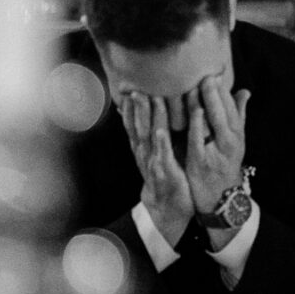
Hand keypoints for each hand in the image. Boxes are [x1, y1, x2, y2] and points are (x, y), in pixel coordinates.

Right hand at [127, 93, 195, 235]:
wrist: (167, 208)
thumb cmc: (163, 176)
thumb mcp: (152, 153)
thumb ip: (145, 132)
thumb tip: (135, 112)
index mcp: (142, 147)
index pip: (133, 122)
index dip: (130, 104)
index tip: (127, 84)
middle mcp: (144, 153)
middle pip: (139, 125)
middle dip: (138, 105)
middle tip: (136, 84)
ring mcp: (153, 162)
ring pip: (150, 137)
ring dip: (151, 118)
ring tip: (152, 99)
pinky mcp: (166, 173)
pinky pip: (164, 157)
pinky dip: (162, 145)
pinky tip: (161, 132)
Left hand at [181, 74, 250, 237]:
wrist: (221, 197)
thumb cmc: (226, 164)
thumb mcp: (236, 139)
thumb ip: (238, 115)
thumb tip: (244, 91)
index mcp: (236, 131)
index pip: (230, 104)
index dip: (221, 87)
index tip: (212, 70)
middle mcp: (230, 139)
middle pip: (223, 109)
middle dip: (214, 90)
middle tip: (204, 71)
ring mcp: (216, 150)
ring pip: (213, 121)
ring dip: (205, 102)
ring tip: (196, 84)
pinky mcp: (201, 160)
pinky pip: (199, 139)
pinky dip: (197, 124)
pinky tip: (193, 110)